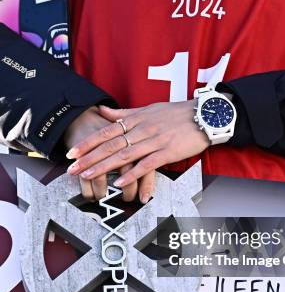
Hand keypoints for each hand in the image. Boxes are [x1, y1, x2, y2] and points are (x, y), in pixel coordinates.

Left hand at [66, 101, 209, 187]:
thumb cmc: (178, 113)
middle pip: (111, 144)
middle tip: (72, 168)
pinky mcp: (168, 152)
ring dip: (105, 166)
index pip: (107, 131)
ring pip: (125, 155)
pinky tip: (120, 182)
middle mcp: (143, 129)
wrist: (205, 116)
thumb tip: (102, 111)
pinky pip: (147, 164)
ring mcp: (155, 140)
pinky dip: (132, 173)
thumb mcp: (149, 109)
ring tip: (88, 175)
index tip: (72, 152)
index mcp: (137, 119)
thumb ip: (124, 113)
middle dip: (89, 157)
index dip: (88, 142)